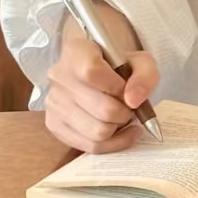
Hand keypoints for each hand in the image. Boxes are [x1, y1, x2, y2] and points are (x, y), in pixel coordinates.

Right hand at [44, 14, 158, 153]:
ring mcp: (53, 103)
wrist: (94, 67)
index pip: (92, 73)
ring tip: (121, 116)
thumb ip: (144, 75)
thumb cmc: (117, 63)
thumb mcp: (139, 60)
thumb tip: (133, 101)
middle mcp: (59, 77)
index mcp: (76, 51)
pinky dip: (111, 143)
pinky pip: (88, 146)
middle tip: (129, 107)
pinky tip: (119, 131)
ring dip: (118, 128)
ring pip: (97, 132)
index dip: (118, 87)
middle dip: (125, 112)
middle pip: (102, 110)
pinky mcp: (54, 124)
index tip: (127, 88)